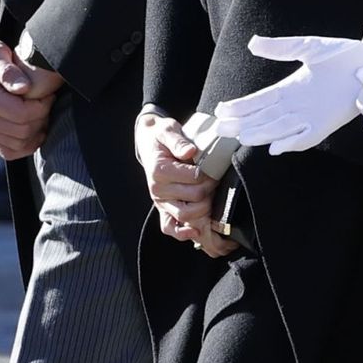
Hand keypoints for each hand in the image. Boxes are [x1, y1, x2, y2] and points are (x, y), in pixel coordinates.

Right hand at [0, 26, 58, 159]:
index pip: (22, 114)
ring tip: (40, 113)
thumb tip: (25, 87)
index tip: (47, 94)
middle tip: (46, 102)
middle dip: (41, 118)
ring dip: (36, 132)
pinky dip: (25, 145)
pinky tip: (33, 129)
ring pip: (19, 145)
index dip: (42, 106)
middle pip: (23, 131)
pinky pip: (9, 152)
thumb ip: (8, 70)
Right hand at [134, 110, 236, 253]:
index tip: (214, 166)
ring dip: (204, 207)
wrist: (148, 142)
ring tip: (210, 193)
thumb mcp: (168, 129)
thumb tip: (191, 151)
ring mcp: (160, 202)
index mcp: (159, 171)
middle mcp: (158, 189)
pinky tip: (196, 232)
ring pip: (186, 215)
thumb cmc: (161, 136)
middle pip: (195, 197)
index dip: (209, 173)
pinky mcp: (162, 209)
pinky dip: (182, 233)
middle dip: (210, 188)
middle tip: (214, 178)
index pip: (194, 178)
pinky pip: (169, 228)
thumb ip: (178, 140)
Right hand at [210, 33, 362, 155]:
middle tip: (220, 130)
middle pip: (263, 118)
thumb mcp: (307, 47)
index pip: (258, 101)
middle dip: (242, 124)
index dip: (240, 107)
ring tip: (241, 137)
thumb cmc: (342, 55)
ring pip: (278, 129)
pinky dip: (291, 143)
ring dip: (260, 134)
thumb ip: (280, 47)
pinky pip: (306, 138)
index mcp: (289, 89)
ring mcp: (310, 117)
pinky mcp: (326, 125)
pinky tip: (274, 148)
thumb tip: (252, 43)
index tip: (220, 111)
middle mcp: (296, 106)